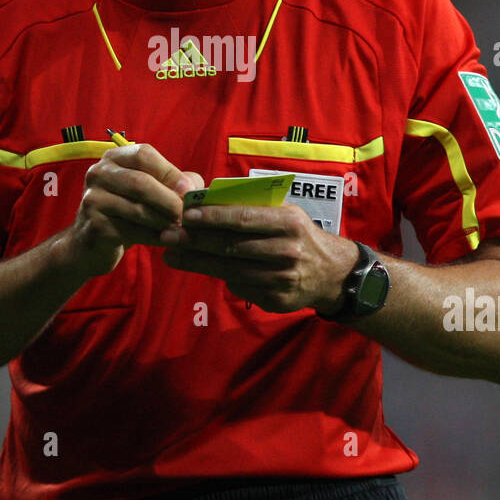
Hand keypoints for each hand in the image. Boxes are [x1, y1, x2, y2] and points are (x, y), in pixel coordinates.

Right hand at [62, 141, 203, 278]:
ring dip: (164, 221)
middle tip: (188, 215)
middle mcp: (98, 173)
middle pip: (140, 182)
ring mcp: (92, 199)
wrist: (91, 243)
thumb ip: (174, 183)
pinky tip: (165, 241)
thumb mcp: (149, 191)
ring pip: (137, 209)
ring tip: (181, 229)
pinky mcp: (93, 225)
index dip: (170, 172)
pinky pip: (131, 231)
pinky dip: (153, 237)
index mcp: (114, 158)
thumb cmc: (127, 212)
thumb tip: (196, 189)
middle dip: (169, 200)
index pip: (144, 155)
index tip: (190, 191)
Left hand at [159, 204, 359, 313]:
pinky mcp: (276, 300)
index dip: (212, 217)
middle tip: (167, 235)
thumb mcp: (285, 213)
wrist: (332, 273)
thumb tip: (207, 199)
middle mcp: (286, 250)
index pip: (243, 218)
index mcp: (288, 223)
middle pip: (230, 246)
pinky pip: (240, 286)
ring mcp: (281, 278)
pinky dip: (220, 277)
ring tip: (171, 254)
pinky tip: (200, 268)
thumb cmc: (298, 235)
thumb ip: (253, 207)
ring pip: (229, 269)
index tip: (186, 214)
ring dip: (196, 261)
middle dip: (195, 240)